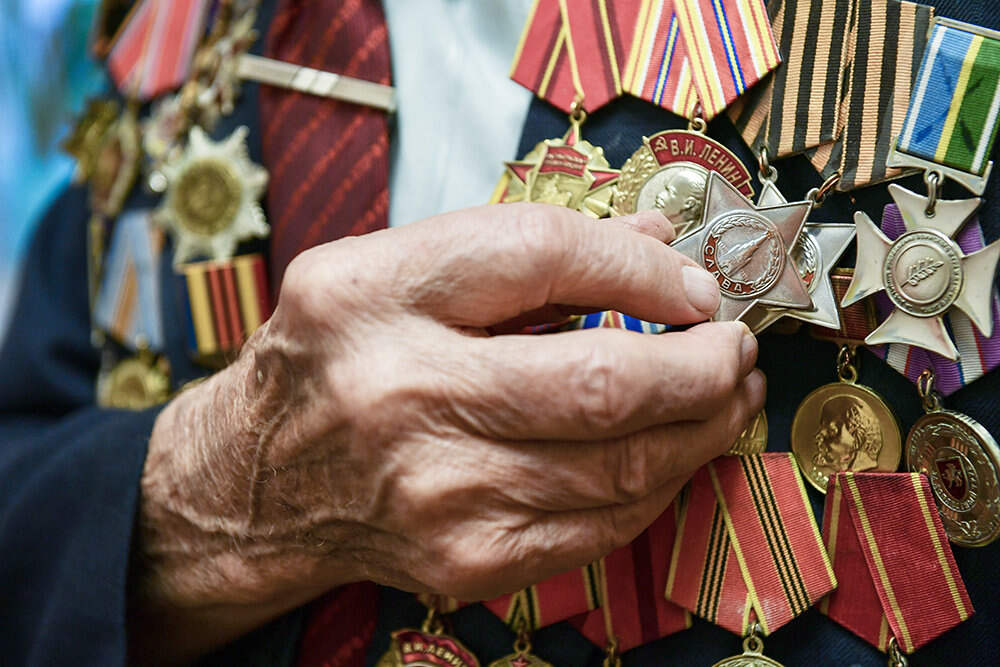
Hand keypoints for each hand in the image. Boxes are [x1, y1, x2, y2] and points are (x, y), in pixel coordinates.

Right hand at [133, 204, 764, 660]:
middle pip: (600, 381)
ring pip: (621, 465)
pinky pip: (601, 525)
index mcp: (369, 295)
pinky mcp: (463, 561)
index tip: (692, 282)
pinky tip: (675, 451)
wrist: (262, 481)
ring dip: (702, 427)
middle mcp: (396, 395)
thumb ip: (519, 247)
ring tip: (728, 396)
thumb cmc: (338, 360)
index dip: (642, 268)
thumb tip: (657, 243)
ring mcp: (433, 493)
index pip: (541, 255)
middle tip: (736, 347)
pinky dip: (659, 483)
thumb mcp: (392, 272)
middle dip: (703, 365)